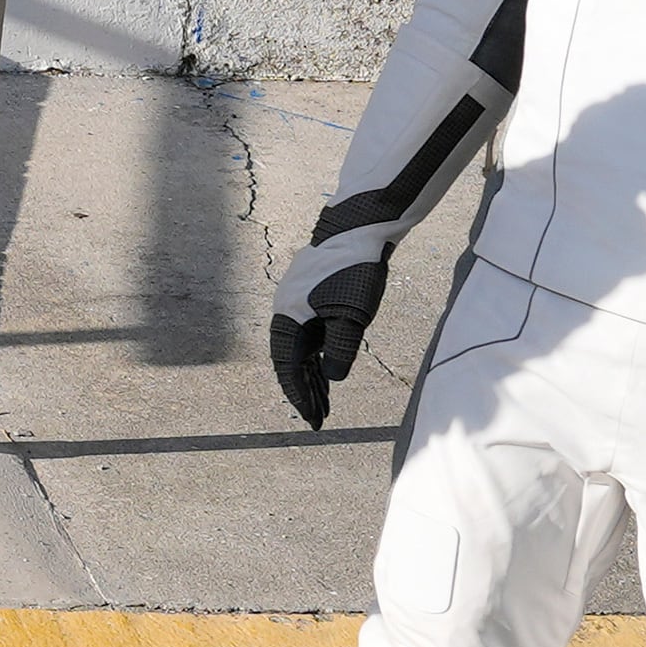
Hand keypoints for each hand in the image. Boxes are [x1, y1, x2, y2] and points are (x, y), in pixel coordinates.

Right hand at [268, 259, 386, 430]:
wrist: (358, 227)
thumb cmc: (355, 270)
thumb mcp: (352, 317)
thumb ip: (341, 350)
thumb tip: (333, 379)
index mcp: (289, 316)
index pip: (288, 366)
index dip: (299, 394)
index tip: (311, 418)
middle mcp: (286, 310)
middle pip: (291, 360)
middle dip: (304, 390)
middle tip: (318, 419)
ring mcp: (297, 302)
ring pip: (301, 347)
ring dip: (312, 375)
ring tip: (324, 401)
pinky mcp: (310, 296)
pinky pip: (309, 333)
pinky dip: (317, 354)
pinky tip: (326, 370)